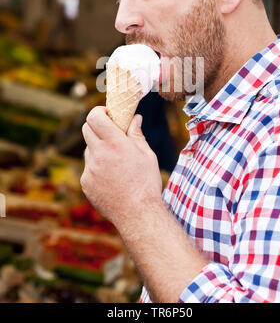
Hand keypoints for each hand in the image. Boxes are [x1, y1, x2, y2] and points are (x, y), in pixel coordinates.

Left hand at [81, 106, 162, 226]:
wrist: (137, 215)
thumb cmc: (146, 183)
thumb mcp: (147, 155)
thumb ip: (136, 134)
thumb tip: (135, 118)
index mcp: (115, 144)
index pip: (94, 117)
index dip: (99, 112)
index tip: (107, 114)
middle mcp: (99, 154)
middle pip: (86, 129)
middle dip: (97, 126)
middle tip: (110, 132)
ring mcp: (89, 170)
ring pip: (88, 149)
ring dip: (98, 148)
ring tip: (116, 162)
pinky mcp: (85, 183)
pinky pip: (88, 168)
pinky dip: (97, 167)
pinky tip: (112, 178)